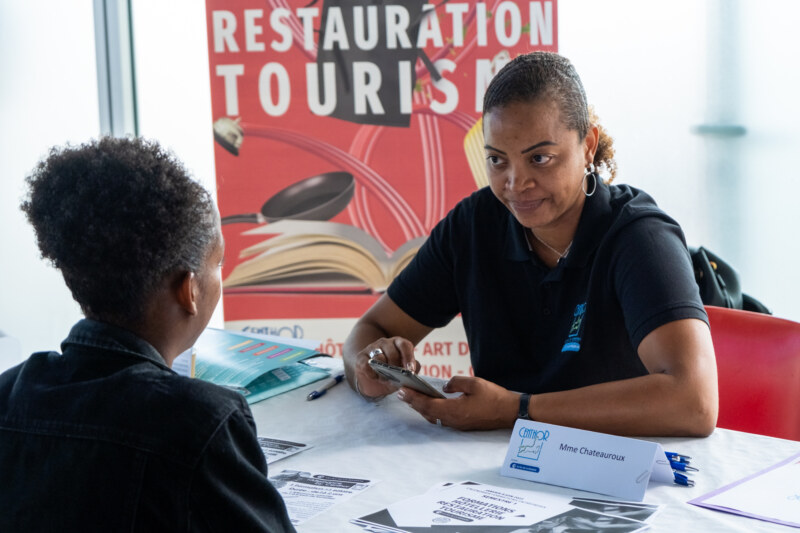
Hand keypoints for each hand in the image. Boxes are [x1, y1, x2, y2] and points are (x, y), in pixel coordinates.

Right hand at [354, 337, 420, 399]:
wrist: (372, 381)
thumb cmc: (391, 375)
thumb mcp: (404, 374)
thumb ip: (411, 370)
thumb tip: (413, 371)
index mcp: (398, 344)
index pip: (404, 345)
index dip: (408, 357)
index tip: (410, 370)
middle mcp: (385, 343)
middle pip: (392, 352)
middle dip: (395, 366)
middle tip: (397, 377)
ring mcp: (371, 348)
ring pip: (378, 357)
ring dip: (383, 371)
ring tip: (386, 380)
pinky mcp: (361, 357)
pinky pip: (366, 364)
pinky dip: (372, 373)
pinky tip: (375, 378)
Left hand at [397, 376, 518, 430]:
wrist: (510, 412)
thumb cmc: (493, 397)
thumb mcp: (474, 383)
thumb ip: (455, 382)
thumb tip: (444, 387)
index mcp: (454, 411)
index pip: (428, 405)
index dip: (413, 398)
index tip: (402, 390)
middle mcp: (453, 421)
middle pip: (427, 413)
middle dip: (413, 403)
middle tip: (401, 393)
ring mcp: (457, 424)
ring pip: (433, 417)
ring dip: (421, 408)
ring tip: (411, 397)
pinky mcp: (462, 425)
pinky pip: (441, 419)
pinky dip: (431, 411)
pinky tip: (428, 404)